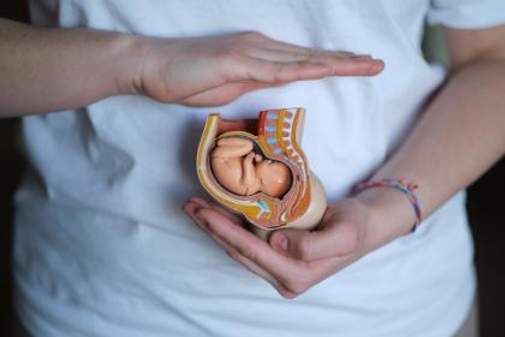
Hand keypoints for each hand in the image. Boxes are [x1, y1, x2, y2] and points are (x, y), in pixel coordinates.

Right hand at [131, 31, 383, 105]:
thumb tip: (270, 87)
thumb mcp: (227, 86)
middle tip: (377, 63)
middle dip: (346, 60)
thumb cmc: (187, 79)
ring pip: (301, 59)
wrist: (153, 66)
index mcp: (258, 55)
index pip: (302, 61)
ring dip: (335, 62)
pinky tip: (325, 70)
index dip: (332, 63)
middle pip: (310, 57)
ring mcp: (249, 52)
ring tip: (365, 64)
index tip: (358, 66)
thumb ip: (251, 85)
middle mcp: (260, 48)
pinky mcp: (236, 61)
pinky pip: (275, 68)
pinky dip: (303, 70)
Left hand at [183, 196, 384, 298]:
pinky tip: (217, 212)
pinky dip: (230, 227)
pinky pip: (248, 242)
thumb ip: (312, 246)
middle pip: (238, 251)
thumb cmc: (356, 227)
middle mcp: (283, 277)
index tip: (204, 212)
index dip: (225, 231)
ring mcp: (278, 269)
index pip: (251, 251)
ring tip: (196, 207)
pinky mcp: (277, 257)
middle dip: (212, 228)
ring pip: (239, 248)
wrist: (365, 226)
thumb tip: (276, 243)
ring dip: (216, 227)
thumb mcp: (344, 235)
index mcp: (296, 275)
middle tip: (191, 205)